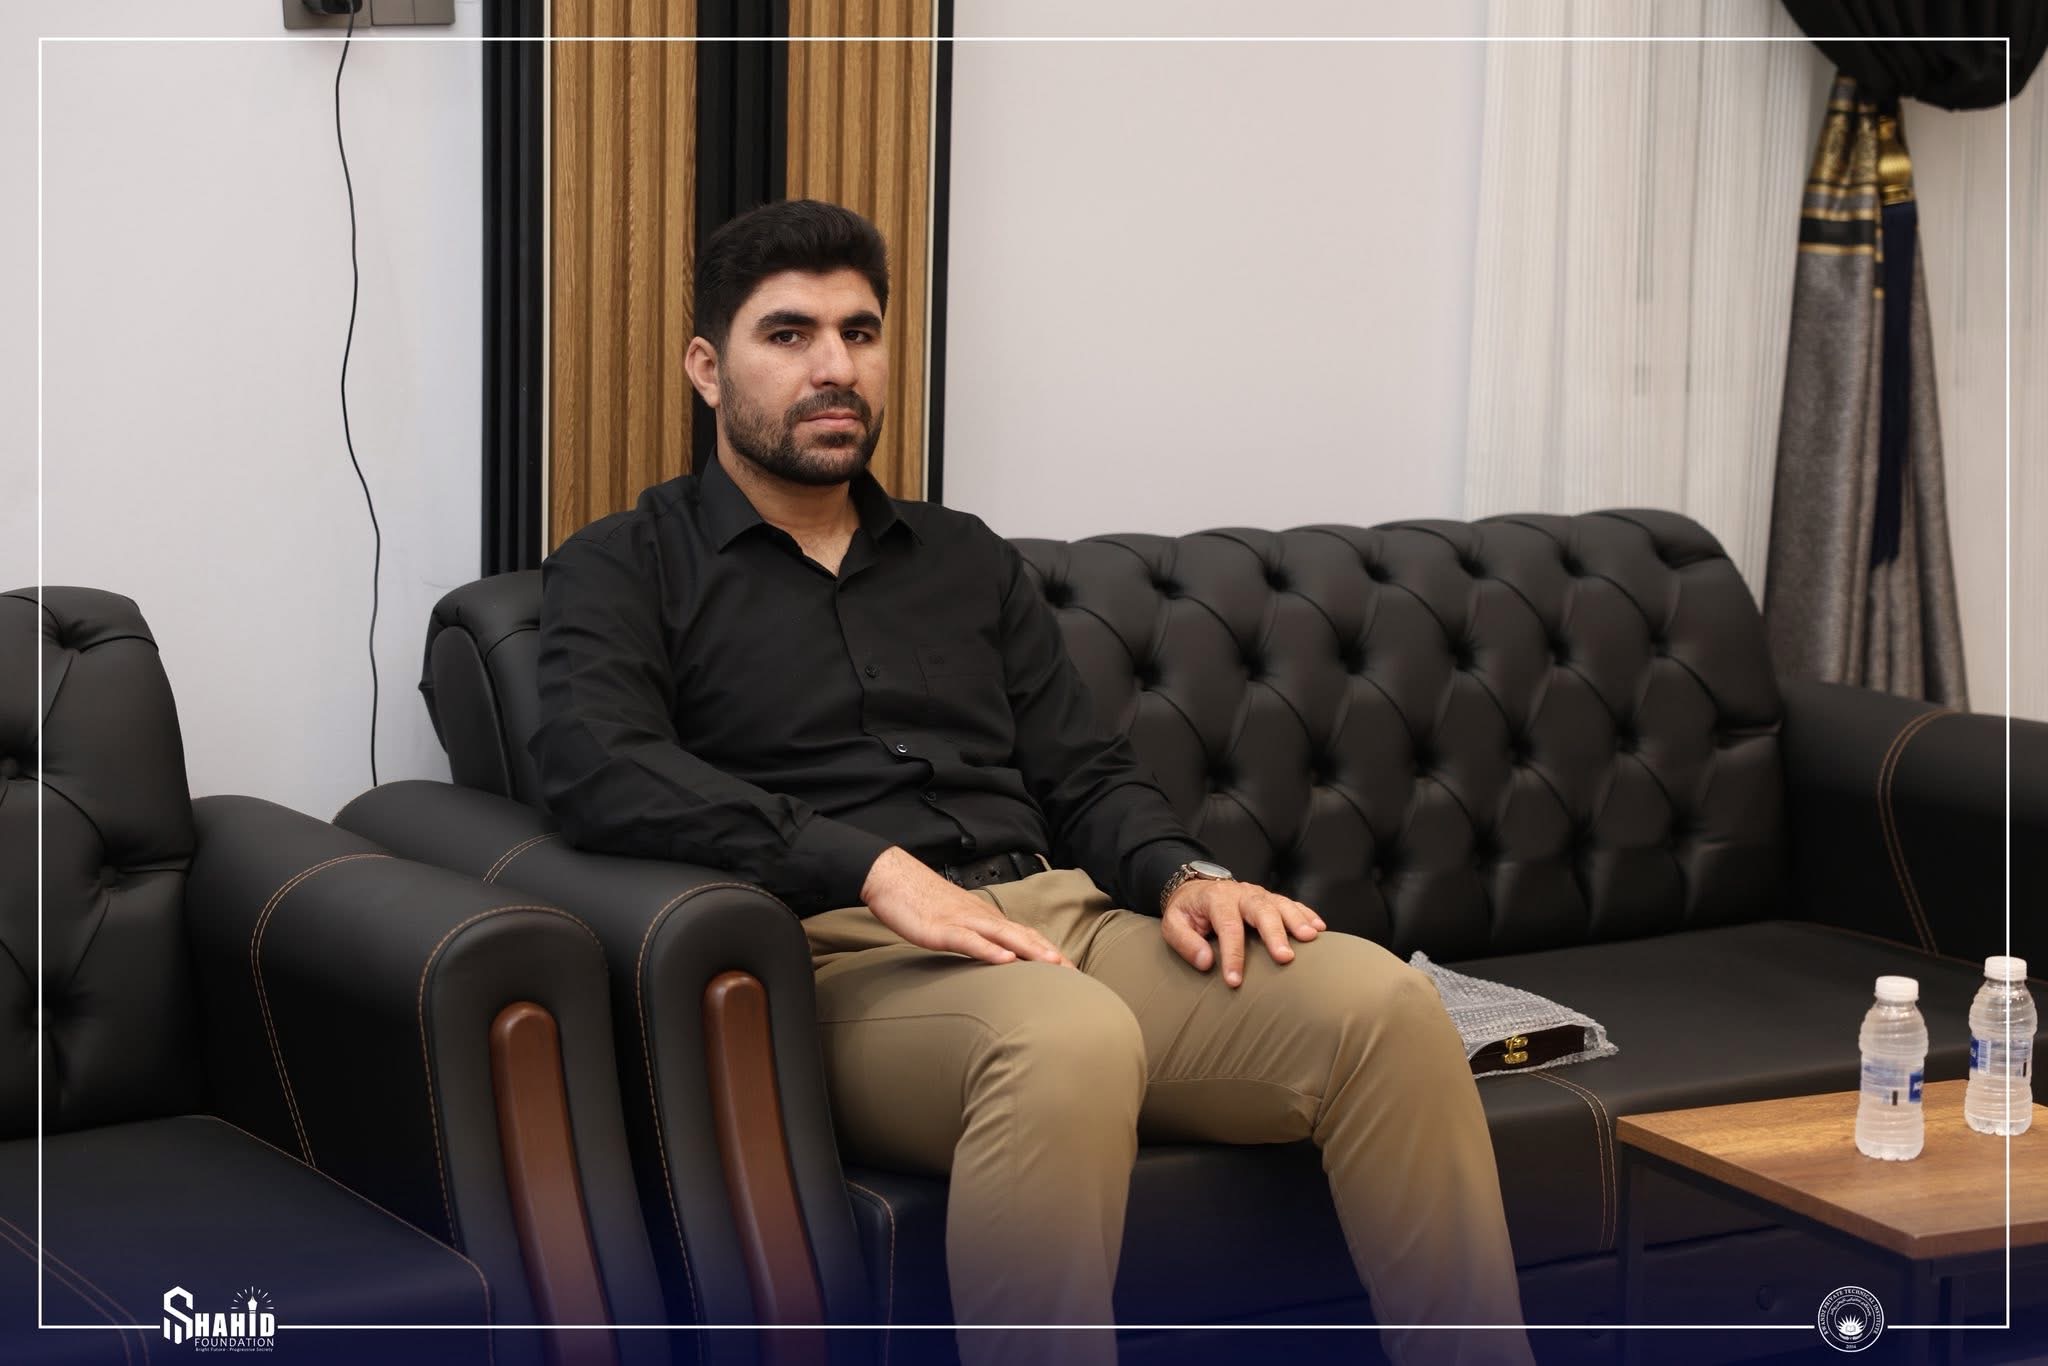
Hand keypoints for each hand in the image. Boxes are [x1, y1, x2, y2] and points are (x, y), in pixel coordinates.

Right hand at [860, 847, 1072, 967]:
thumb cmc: (920, 901)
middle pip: (1022, 935)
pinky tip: (1005, 959)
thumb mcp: (953, 922)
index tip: (1070, 969)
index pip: (1024, 935)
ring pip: (1003, 936)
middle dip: (1050, 955)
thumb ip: (975, 936)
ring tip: (1053, 964)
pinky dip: (989, 949)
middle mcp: (979, 917)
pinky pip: (969, 940)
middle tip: (1075, 973)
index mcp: (984, 917)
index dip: (1048, 951)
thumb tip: (993, 953)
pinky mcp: (941, 929)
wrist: (891, 877)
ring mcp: (961, 922)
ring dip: (1030, 950)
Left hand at [1161, 879, 1325, 987]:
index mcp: (1216, 899)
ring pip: (1281, 904)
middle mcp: (1241, 893)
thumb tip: (1206, 962)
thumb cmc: (1187, 912)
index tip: (1235, 980)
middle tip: (1285, 957)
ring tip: (1310, 939)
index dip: (1233, 954)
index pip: (1227, 926)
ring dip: (1297, 921)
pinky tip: (1319, 929)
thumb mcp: (1173, 924)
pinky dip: (1307, 914)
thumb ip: (1185, 942)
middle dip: (1274, 933)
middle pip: (1261, 910)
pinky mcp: (1271, 898)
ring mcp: (1259, 894)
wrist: (1195, 888)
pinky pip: (1292, 903)